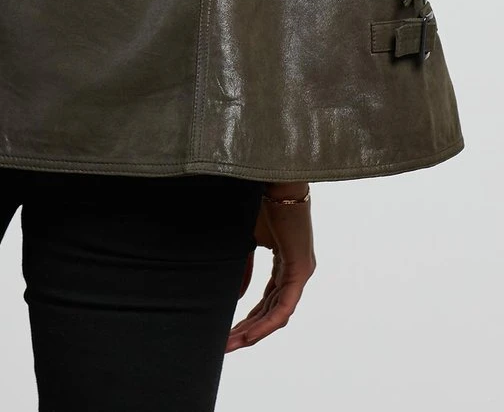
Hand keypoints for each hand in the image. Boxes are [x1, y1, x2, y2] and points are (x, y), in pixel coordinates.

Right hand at [226, 182, 315, 350]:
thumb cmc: (262, 203)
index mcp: (286, 264)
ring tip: (232, 343)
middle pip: (271, 312)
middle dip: (248, 331)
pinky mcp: (301, 269)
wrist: (275, 182)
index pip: (268, 301)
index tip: (228, 331)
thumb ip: (244, 269)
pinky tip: (250, 334)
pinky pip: (284, 306)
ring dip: (255, 331)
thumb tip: (238, 297)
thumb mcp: (248, 241)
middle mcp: (297, 272)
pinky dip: (267, 322)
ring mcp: (301, 272)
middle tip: (226, 345)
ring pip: (278, 314)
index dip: (249, 319)